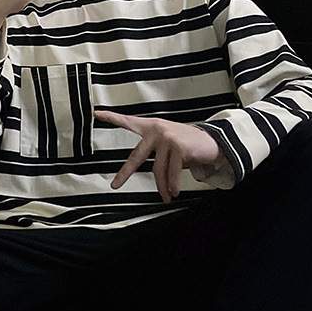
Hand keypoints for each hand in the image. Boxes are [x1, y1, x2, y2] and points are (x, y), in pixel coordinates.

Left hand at [94, 110, 222, 202]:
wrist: (214, 142)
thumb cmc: (189, 145)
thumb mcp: (169, 146)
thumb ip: (156, 154)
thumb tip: (156, 179)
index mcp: (151, 127)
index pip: (129, 121)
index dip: (112, 118)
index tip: (97, 113)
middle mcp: (157, 129)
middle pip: (136, 156)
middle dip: (125, 173)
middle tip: (115, 185)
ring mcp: (167, 138)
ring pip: (158, 170)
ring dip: (162, 186)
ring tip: (166, 197)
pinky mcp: (179, 148)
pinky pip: (172, 173)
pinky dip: (172, 185)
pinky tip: (173, 193)